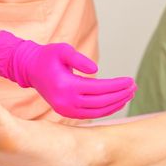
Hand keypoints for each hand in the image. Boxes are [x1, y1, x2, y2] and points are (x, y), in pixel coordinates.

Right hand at [0, 31, 135, 118]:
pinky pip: (91, 115)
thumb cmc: (48, 57)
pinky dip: (106, 110)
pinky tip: (118, 102)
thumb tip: (96, 70)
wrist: (31, 69)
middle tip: (134, 87)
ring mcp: (66, 110)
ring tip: (130, 94)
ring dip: (116, 104)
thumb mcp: (62, 50)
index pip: (99, 89)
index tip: (131, 80)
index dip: (117, 86)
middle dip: (120, 95)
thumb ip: (79, 58)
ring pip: (97, 112)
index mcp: (66, 86)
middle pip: (101, 102)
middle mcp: (66, 102)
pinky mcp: (66, 113)